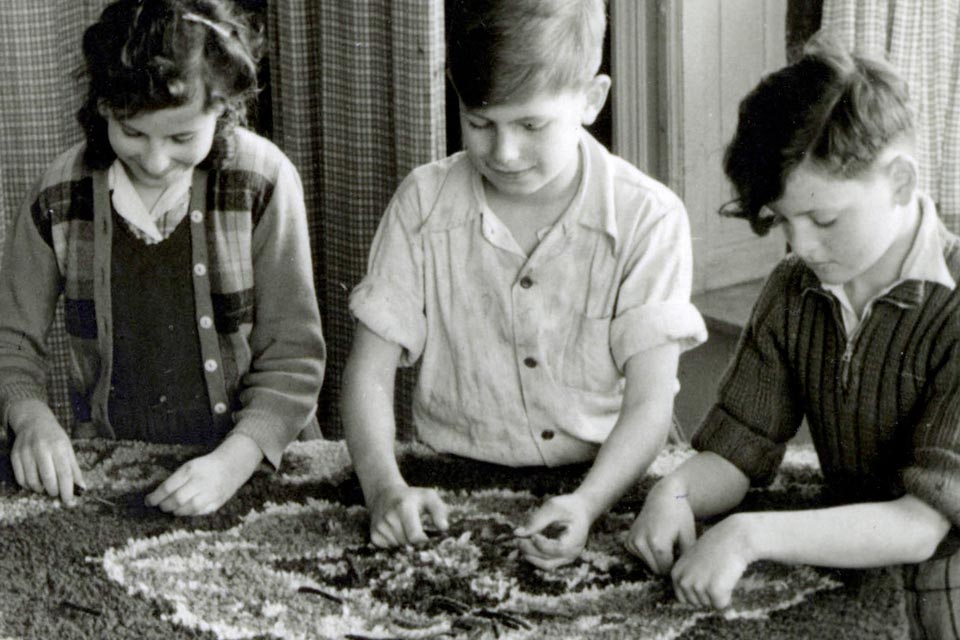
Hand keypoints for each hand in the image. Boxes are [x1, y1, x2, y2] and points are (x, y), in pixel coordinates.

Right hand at [9, 400, 82, 505]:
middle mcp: (42, 448)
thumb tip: (82, 488)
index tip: (70, 502)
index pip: (65, 473)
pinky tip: (35, 483)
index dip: (67, 490)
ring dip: (40, 490)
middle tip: (57, 494)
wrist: (34, 421)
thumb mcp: (68, 449)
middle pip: (48, 478)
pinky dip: (28, 486)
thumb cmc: (55, 437)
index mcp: (59, 446)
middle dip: (54, 491)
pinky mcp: (15, 456)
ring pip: (32, 481)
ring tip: (46, 488)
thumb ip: (74, 469)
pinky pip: (20, 479)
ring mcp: (26, 452)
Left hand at [145, 433, 261, 515]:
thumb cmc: (206, 466)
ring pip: (188, 509)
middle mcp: (201, 481)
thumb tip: (158, 496)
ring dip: (176, 511)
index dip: (155, 497)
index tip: (148, 501)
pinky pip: (199, 512)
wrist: (232, 465)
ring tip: (172, 508)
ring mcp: (211, 493)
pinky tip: (185, 510)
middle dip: (165, 505)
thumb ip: (175, 480)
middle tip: (160, 506)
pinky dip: (189, 513)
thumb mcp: (189, 466)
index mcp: (191, 469)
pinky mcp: (217, 502)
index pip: (168, 487)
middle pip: (177, 499)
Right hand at [366, 483, 449, 546]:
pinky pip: (388, 548)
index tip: (427, 535)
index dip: (424, 539)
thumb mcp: (428, 496)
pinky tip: (394, 531)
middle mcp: (389, 517)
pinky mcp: (373, 534)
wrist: (384, 494)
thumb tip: (444, 528)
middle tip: (415, 528)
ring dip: (404, 542)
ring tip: (404, 527)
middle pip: (407, 543)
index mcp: (404, 507)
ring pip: (398, 547)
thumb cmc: (411, 497)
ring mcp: (380, 526)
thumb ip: (439, 510)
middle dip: (414, 540)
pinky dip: (394, 544)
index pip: (415, 536)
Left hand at [515, 493, 592, 569]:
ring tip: (519, 542)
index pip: (557, 549)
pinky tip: (526, 544)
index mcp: (575, 540)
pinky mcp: (560, 558)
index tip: (531, 533)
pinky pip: (545, 562)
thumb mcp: (553, 507)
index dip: (541, 544)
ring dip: (530, 556)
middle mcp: (572, 553)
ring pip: (546, 564)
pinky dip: (534, 555)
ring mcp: (567, 558)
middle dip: (530, 550)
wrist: (580, 510)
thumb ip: (536, 520)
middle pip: (549, 559)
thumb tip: (517, 533)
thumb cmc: (567, 507)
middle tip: (517, 539)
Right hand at [625, 482, 695, 573]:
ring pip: (648, 564)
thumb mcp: (689, 537)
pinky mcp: (628, 541)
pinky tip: (655, 538)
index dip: (676, 563)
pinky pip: (641, 557)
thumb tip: (682, 579)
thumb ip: (686, 560)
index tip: (681, 551)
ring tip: (666, 541)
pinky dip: (649, 552)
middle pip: (656, 569)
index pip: (666, 570)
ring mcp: (632, 541)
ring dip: (658, 558)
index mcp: (657, 543)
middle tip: (674, 546)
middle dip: (666, 562)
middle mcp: (640, 542)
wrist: (664, 497)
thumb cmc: (680, 517)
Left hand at [670, 514, 752, 608]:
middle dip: (708, 593)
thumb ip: (688, 575)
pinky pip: (721, 604)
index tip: (706, 575)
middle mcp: (683, 580)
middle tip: (716, 572)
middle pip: (697, 603)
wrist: (734, 537)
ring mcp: (697, 585)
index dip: (698, 590)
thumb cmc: (716, 547)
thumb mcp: (693, 559)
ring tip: (721, 571)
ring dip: (718, 592)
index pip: (683, 598)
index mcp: (676, 573)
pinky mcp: (714, 589)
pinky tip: (727, 576)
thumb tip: (690, 595)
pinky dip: (728, 594)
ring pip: (709, 604)